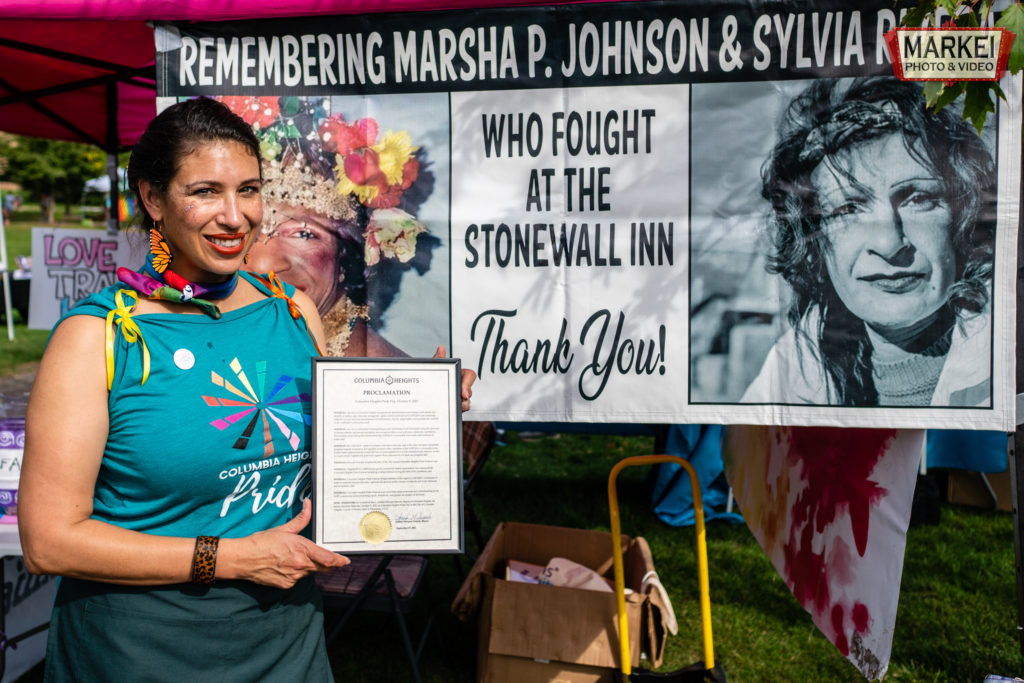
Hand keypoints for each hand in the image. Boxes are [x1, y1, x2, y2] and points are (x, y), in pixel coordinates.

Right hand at [225, 498, 348, 588]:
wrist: (243, 559)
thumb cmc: (261, 542)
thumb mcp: (283, 529)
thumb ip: (301, 519)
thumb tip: (308, 504)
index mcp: (302, 549)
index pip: (327, 559)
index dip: (338, 561)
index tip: (345, 561)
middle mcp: (300, 565)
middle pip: (321, 567)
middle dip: (324, 563)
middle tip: (323, 557)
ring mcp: (293, 577)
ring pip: (308, 573)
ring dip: (307, 567)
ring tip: (292, 558)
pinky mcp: (286, 585)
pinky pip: (297, 580)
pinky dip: (295, 573)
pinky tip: (284, 566)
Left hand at [435, 345, 476, 411]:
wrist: (421, 391)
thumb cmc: (431, 378)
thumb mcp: (434, 369)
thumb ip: (438, 360)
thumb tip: (441, 348)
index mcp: (458, 374)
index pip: (469, 376)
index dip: (468, 383)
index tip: (463, 392)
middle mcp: (460, 386)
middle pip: (469, 391)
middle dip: (466, 397)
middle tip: (461, 401)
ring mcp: (457, 398)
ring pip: (465, 403)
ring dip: (463, 406)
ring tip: (456, 408)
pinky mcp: (453, 408)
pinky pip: (457, 411)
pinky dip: (454, 412)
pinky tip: (449, 413)